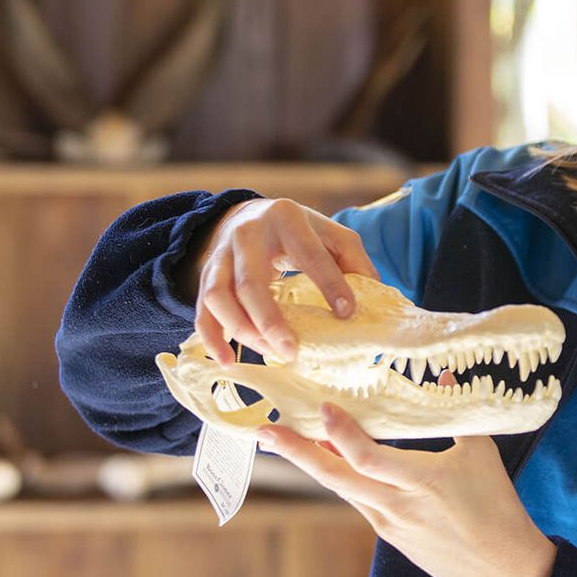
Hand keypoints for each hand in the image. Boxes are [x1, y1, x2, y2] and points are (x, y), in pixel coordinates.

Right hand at [194, 197, 378, 364]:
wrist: (247, 215)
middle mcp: (247, 234)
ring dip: (241, 331)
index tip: (347, 313)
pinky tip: (226, 360)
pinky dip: (211, 338)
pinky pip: (201, 311)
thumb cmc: (297, 231)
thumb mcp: (329, 232)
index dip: (330, 283)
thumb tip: (375, 295)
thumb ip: (353, 258)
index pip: (309, 254)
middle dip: (270, 321)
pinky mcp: (206, 276)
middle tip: (293, 351)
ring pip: (219, 297)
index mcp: (286, 218)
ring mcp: (221, 256)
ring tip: (269, 354)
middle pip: (250, 282)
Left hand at [253, 370, 557, 576]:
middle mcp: (397, 506)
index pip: (368, 458)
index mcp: (423, 482)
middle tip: (265, 430)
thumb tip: (440, 375)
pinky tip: (333, 460)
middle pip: (336, 478)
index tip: (322, 407)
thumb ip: (456, 411)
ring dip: (314, 462)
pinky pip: (358, 500)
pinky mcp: (390, 536)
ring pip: (342, 489)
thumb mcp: (481, 453)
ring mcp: (390, 524)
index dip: (340, 433)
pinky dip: (341, 478)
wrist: (505, 571)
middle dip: (297, 452)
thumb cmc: (498, 508)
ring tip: (287, 439)